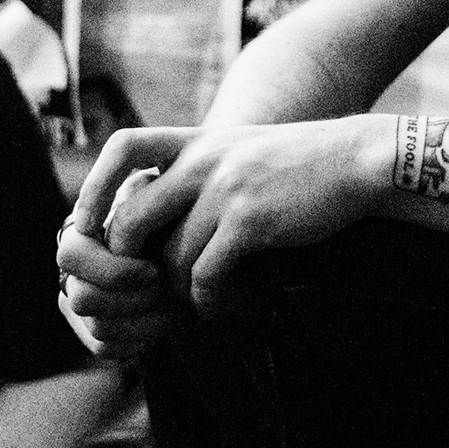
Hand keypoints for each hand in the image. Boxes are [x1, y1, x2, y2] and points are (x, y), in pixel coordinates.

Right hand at [57, 138, 187, 360]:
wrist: (189, 247)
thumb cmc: (173, 212)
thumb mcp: (162, 194)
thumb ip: (144, 196)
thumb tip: (138, 200)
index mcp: (80, 233)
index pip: (71, 256)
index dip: (111, 269)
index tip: (152, 269)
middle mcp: (73, 271)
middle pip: (82, 299)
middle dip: (131, 299)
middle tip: (166, 289)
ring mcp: (82, 305)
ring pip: (99, 328)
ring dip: (144, 320)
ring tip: (175, 302)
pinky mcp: (95, 332)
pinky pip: (108, 348)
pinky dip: (143, 338)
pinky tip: (168, 316)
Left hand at [97, 116, 388, 319]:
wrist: (357, 159)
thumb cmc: (300, 164)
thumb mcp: (240, 151)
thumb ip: (199, 172)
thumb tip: (156, 220)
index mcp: (196, 141)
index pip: (123, 148)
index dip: (96, 187)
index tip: (92, 227)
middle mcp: (202, 160)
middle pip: (132, 220)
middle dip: (131, 264)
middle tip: (148, 288)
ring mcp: (224, 189)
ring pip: (170, 259)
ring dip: (179, 291)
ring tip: (197, 301)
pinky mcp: (248, 220)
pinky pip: (205, 275)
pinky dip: (207, 300)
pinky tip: (219, 306)